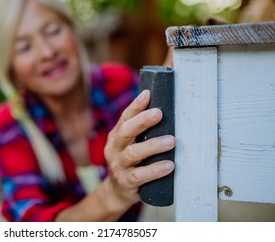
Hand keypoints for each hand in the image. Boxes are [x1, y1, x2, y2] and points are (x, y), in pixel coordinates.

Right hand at [103, 90, 174, 209]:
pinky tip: (169, 165)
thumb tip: (163, 110)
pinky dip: (155, 170)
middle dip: (142, 121)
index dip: (136, 105)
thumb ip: (141, 132)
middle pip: (125, 131)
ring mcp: (118, 166)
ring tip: (171, 141)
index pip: (125, 117)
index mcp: (116, 136)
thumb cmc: (130, 163)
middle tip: (159, 113)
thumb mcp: (130, 145)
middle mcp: (114, 148)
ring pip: (133, 153)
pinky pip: (140, 175)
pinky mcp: (126, 182)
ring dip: (153, 146)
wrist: (116, 192)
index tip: (148, 94)